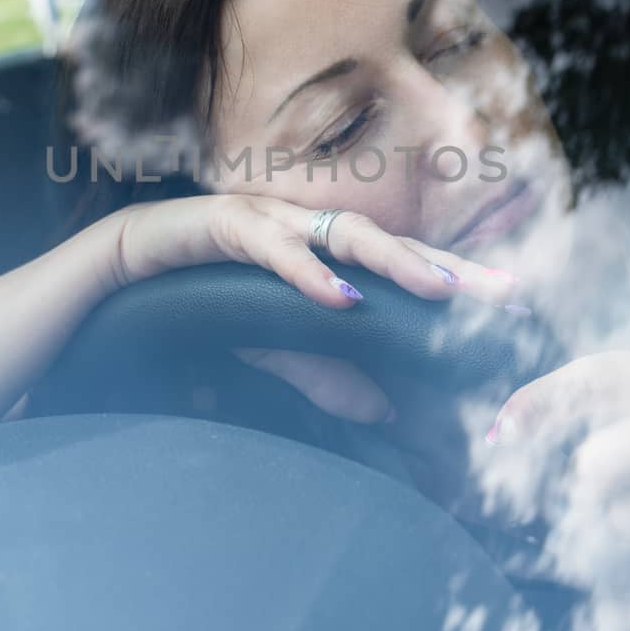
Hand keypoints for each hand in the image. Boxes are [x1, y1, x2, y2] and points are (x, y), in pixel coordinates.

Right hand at [109, 194, 516, 422]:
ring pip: (342, 233)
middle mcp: (303, 227)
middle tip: (503, 293)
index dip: (454, 274)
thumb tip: (383, 411)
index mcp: (318, 250)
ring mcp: (266, 220)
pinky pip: (272, 246)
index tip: (512, 298)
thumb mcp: (268, 348)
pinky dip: (307, 272)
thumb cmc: (194, 299)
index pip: (398, 262)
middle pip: (390, 241)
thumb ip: (321, 374)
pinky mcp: (222, 225)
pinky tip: (341, 298)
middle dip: (448, 265)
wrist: (116, 269)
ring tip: (440, 291)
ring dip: (395, 261)